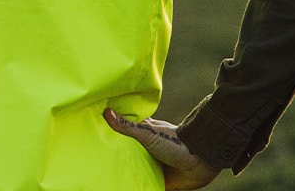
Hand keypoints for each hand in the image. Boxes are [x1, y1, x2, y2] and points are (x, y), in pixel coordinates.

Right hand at [103, 108, 220, 189]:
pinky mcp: (160, 182)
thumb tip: (106, 112)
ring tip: (107, 177)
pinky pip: (146, 186)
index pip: (124, 134)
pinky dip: (138, 187)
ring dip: (127, 174)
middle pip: (127, 154)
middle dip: (116, 157)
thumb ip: (128, 126)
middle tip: (97, 160)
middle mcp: (146, 151)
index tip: (94, 134)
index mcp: (143, 135)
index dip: (111, 134)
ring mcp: (153, 166)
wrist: (200, 161)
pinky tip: (128, 187)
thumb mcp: (148, 133)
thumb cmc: (174, 142)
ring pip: (135, 170)